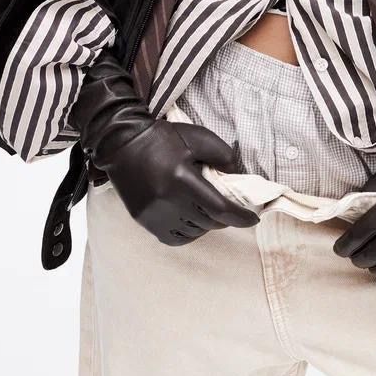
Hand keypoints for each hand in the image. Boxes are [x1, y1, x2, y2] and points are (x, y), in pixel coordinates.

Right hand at [70, 50, 259, 244]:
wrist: (122, 143)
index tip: (253, 218)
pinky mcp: (144, 220)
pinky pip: (175, 237)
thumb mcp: (198, 137)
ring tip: (207, 207)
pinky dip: (189, 232)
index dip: (240, 217)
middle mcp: (167, 202)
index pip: (220, 209)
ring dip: (207, 223)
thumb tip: (239, 177)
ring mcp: (154, 214)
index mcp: (182, 179)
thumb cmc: (162, 137)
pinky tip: (191, 218)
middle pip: (209, 221)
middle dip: (225, 217)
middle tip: (230, 205)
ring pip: (194, 232)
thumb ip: (224, 156)